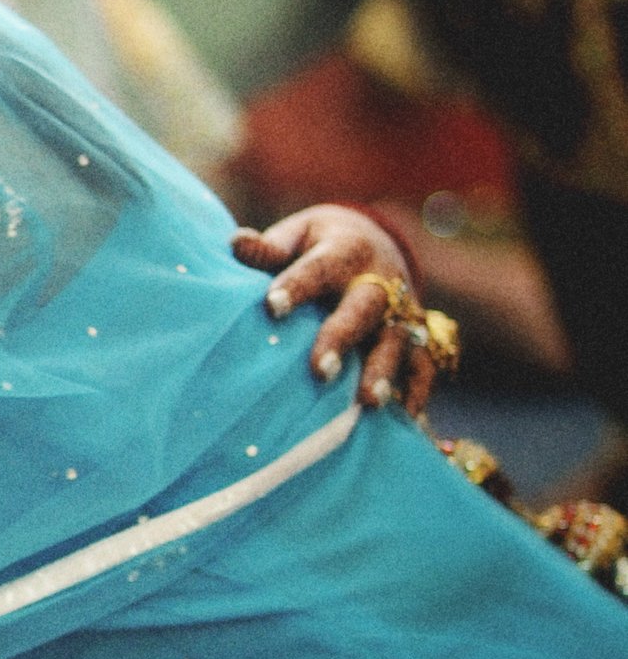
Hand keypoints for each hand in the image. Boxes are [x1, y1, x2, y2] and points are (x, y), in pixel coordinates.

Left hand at [231, 205, 435, 412]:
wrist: (373, 242)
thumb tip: (235, 243)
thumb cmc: (318, 246)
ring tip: (370, 402)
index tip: (271, 306)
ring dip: (384, 371)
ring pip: (396, 342)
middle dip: (342, 338)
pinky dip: (417, 393)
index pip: (318, 269)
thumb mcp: (297, 237)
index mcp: (345, 251)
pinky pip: (423, 367)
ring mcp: (401, 312)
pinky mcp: (415, 338)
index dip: (296, 286)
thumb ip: (269, 249)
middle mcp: (380, 282)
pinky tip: (405, 421)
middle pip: (363, 309)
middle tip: (320, 370)